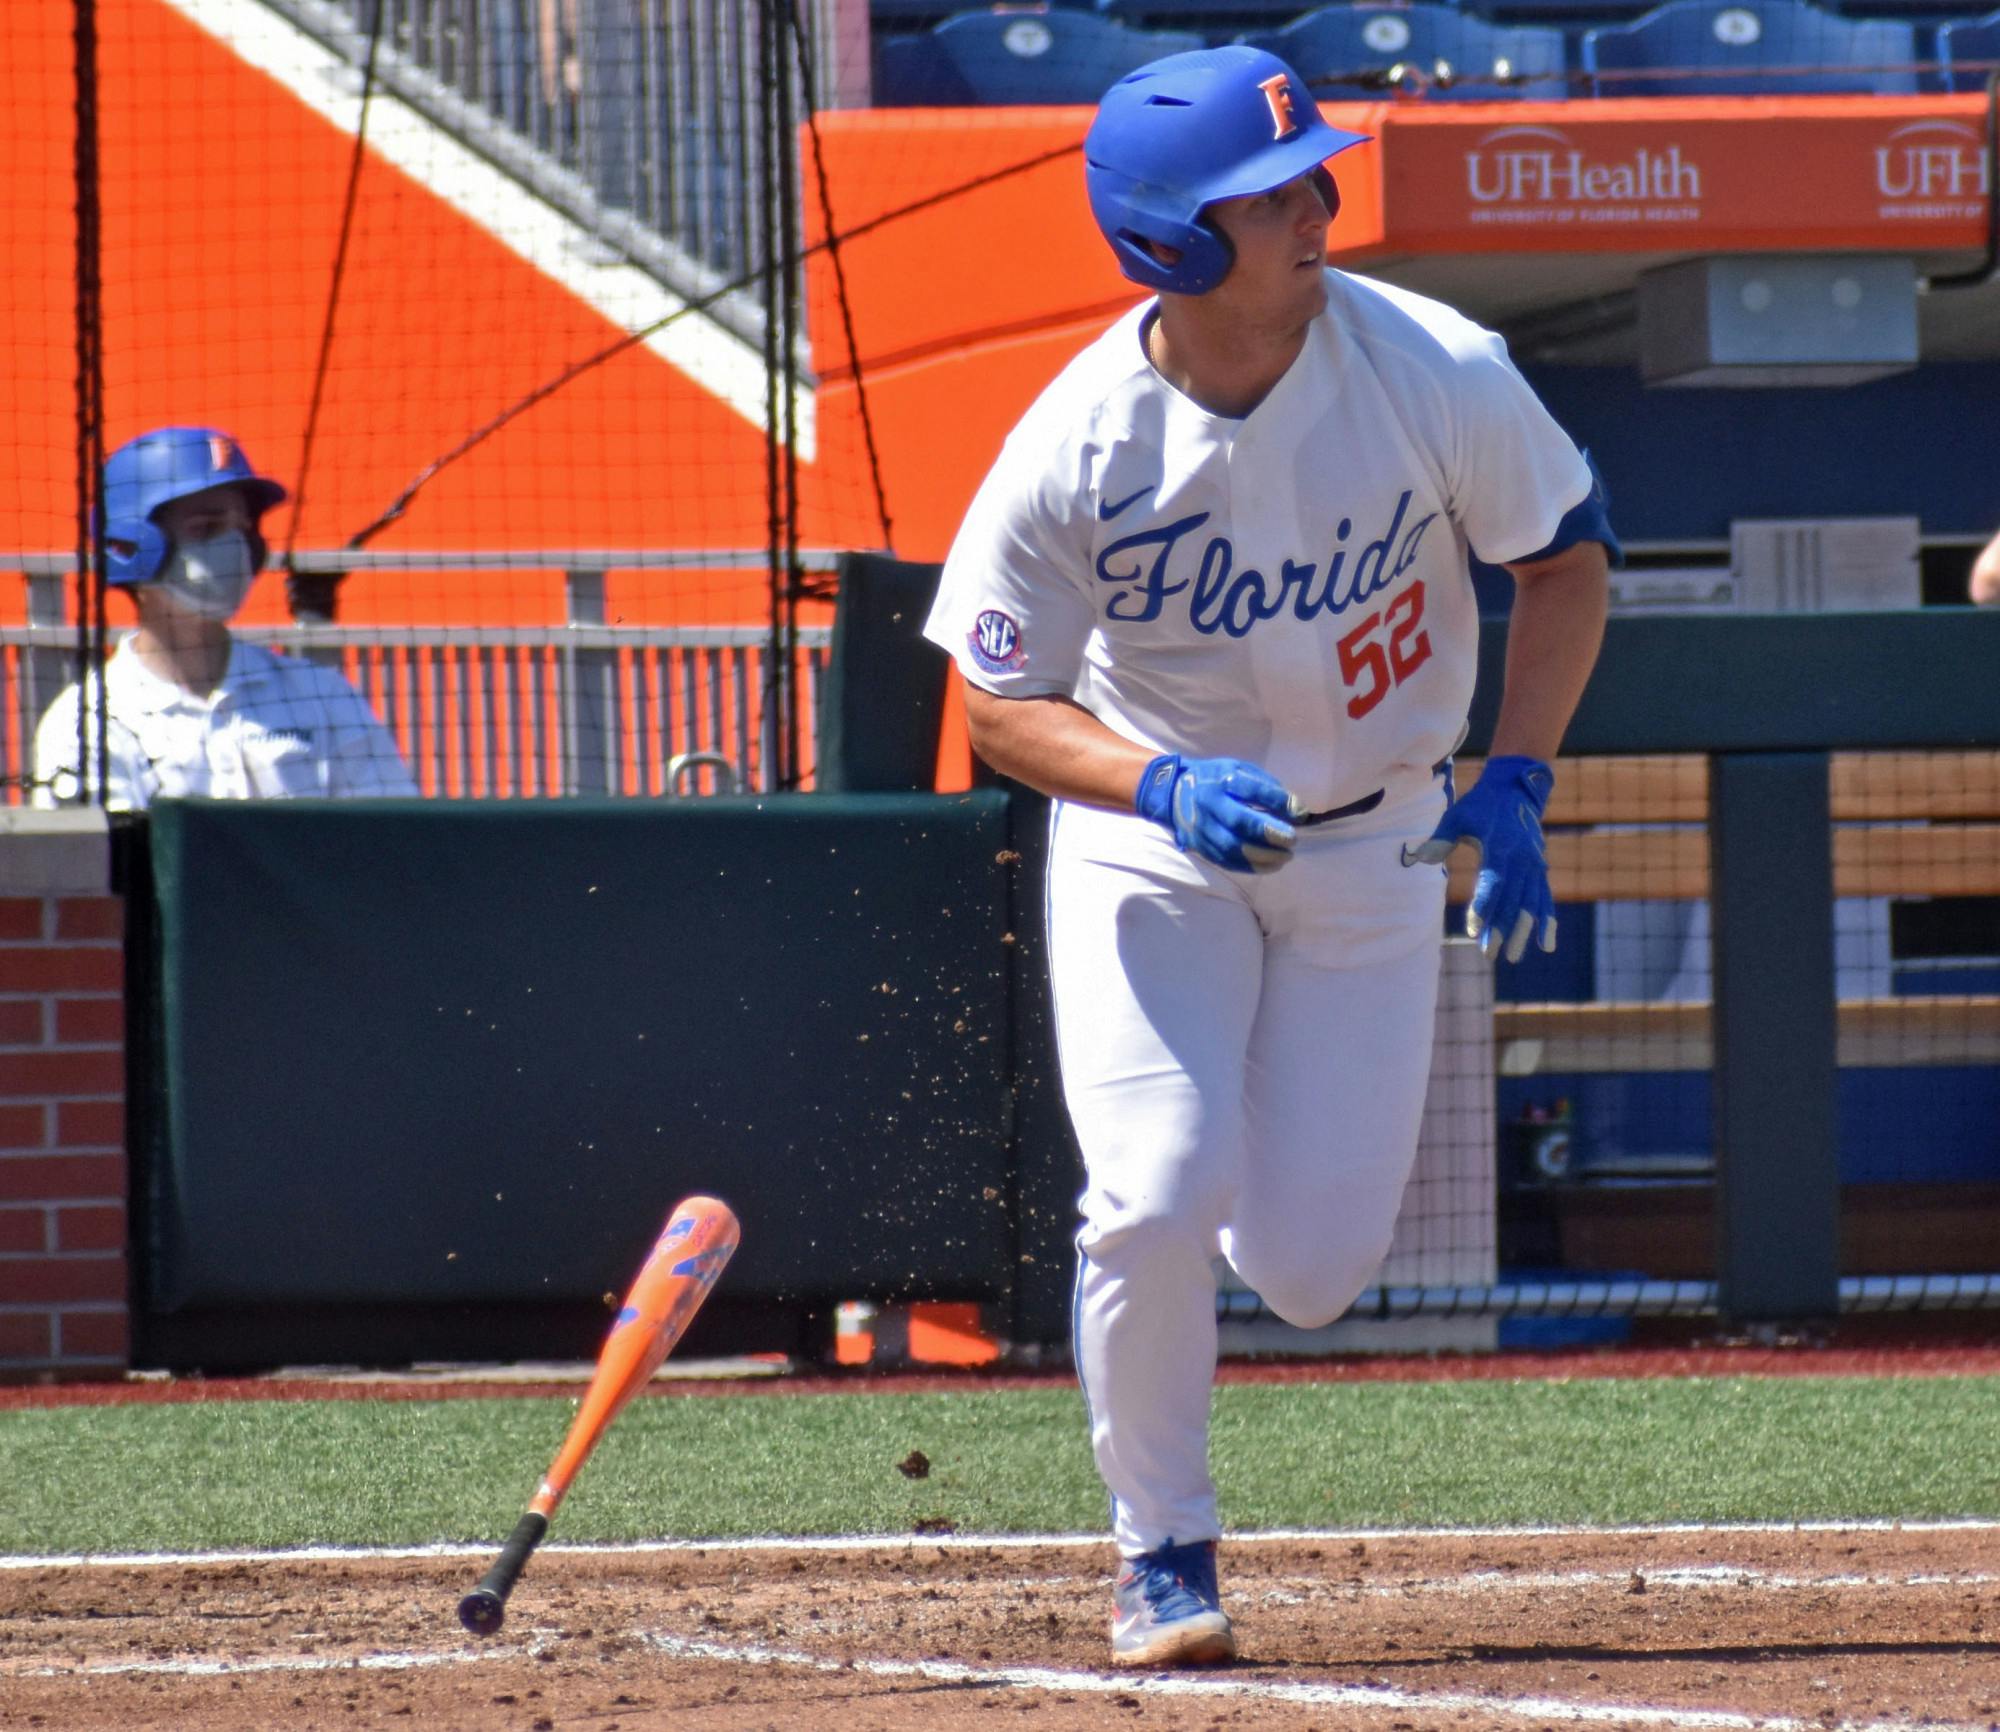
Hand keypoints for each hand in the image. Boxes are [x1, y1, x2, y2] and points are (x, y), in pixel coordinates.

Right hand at [1135, 753, 1296, 873]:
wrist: (1175, 793)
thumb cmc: (1217, 779)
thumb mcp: (1240, 769)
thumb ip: (1267, 787)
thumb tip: (1296, 812)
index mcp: (1222, 780)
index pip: (1253, 790)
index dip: (1279, 803)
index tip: (1300, 813)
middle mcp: (1209, 804)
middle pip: (1239, 822)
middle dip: (1270, 833)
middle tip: (1292, 840)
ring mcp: (1202, 828)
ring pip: (1232, 847)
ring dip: (1263, 856)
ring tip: (1285, 856)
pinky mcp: (1200, 846)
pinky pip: (1226, 861)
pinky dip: (1251, 867)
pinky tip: (1270, 865)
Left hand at [1401, 755, 1555, 961]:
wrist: (1516, 790)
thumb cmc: (1481, 805)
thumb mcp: (1458, 815)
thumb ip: (1441, 838)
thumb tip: (1419, 858)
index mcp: (1501, 847)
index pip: (1492, 884)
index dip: (1483, 908)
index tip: (1473, 930)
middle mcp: (1522, 860)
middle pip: (1512, 900)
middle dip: (1502, 928)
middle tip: (1489, 953)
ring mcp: (1534, 866)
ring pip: (1531, 904)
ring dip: (1524, 932)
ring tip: (1513, 957)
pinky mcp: (1540, 869)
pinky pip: (1545, 898)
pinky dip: (1547, 921)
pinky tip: (1546, 946)